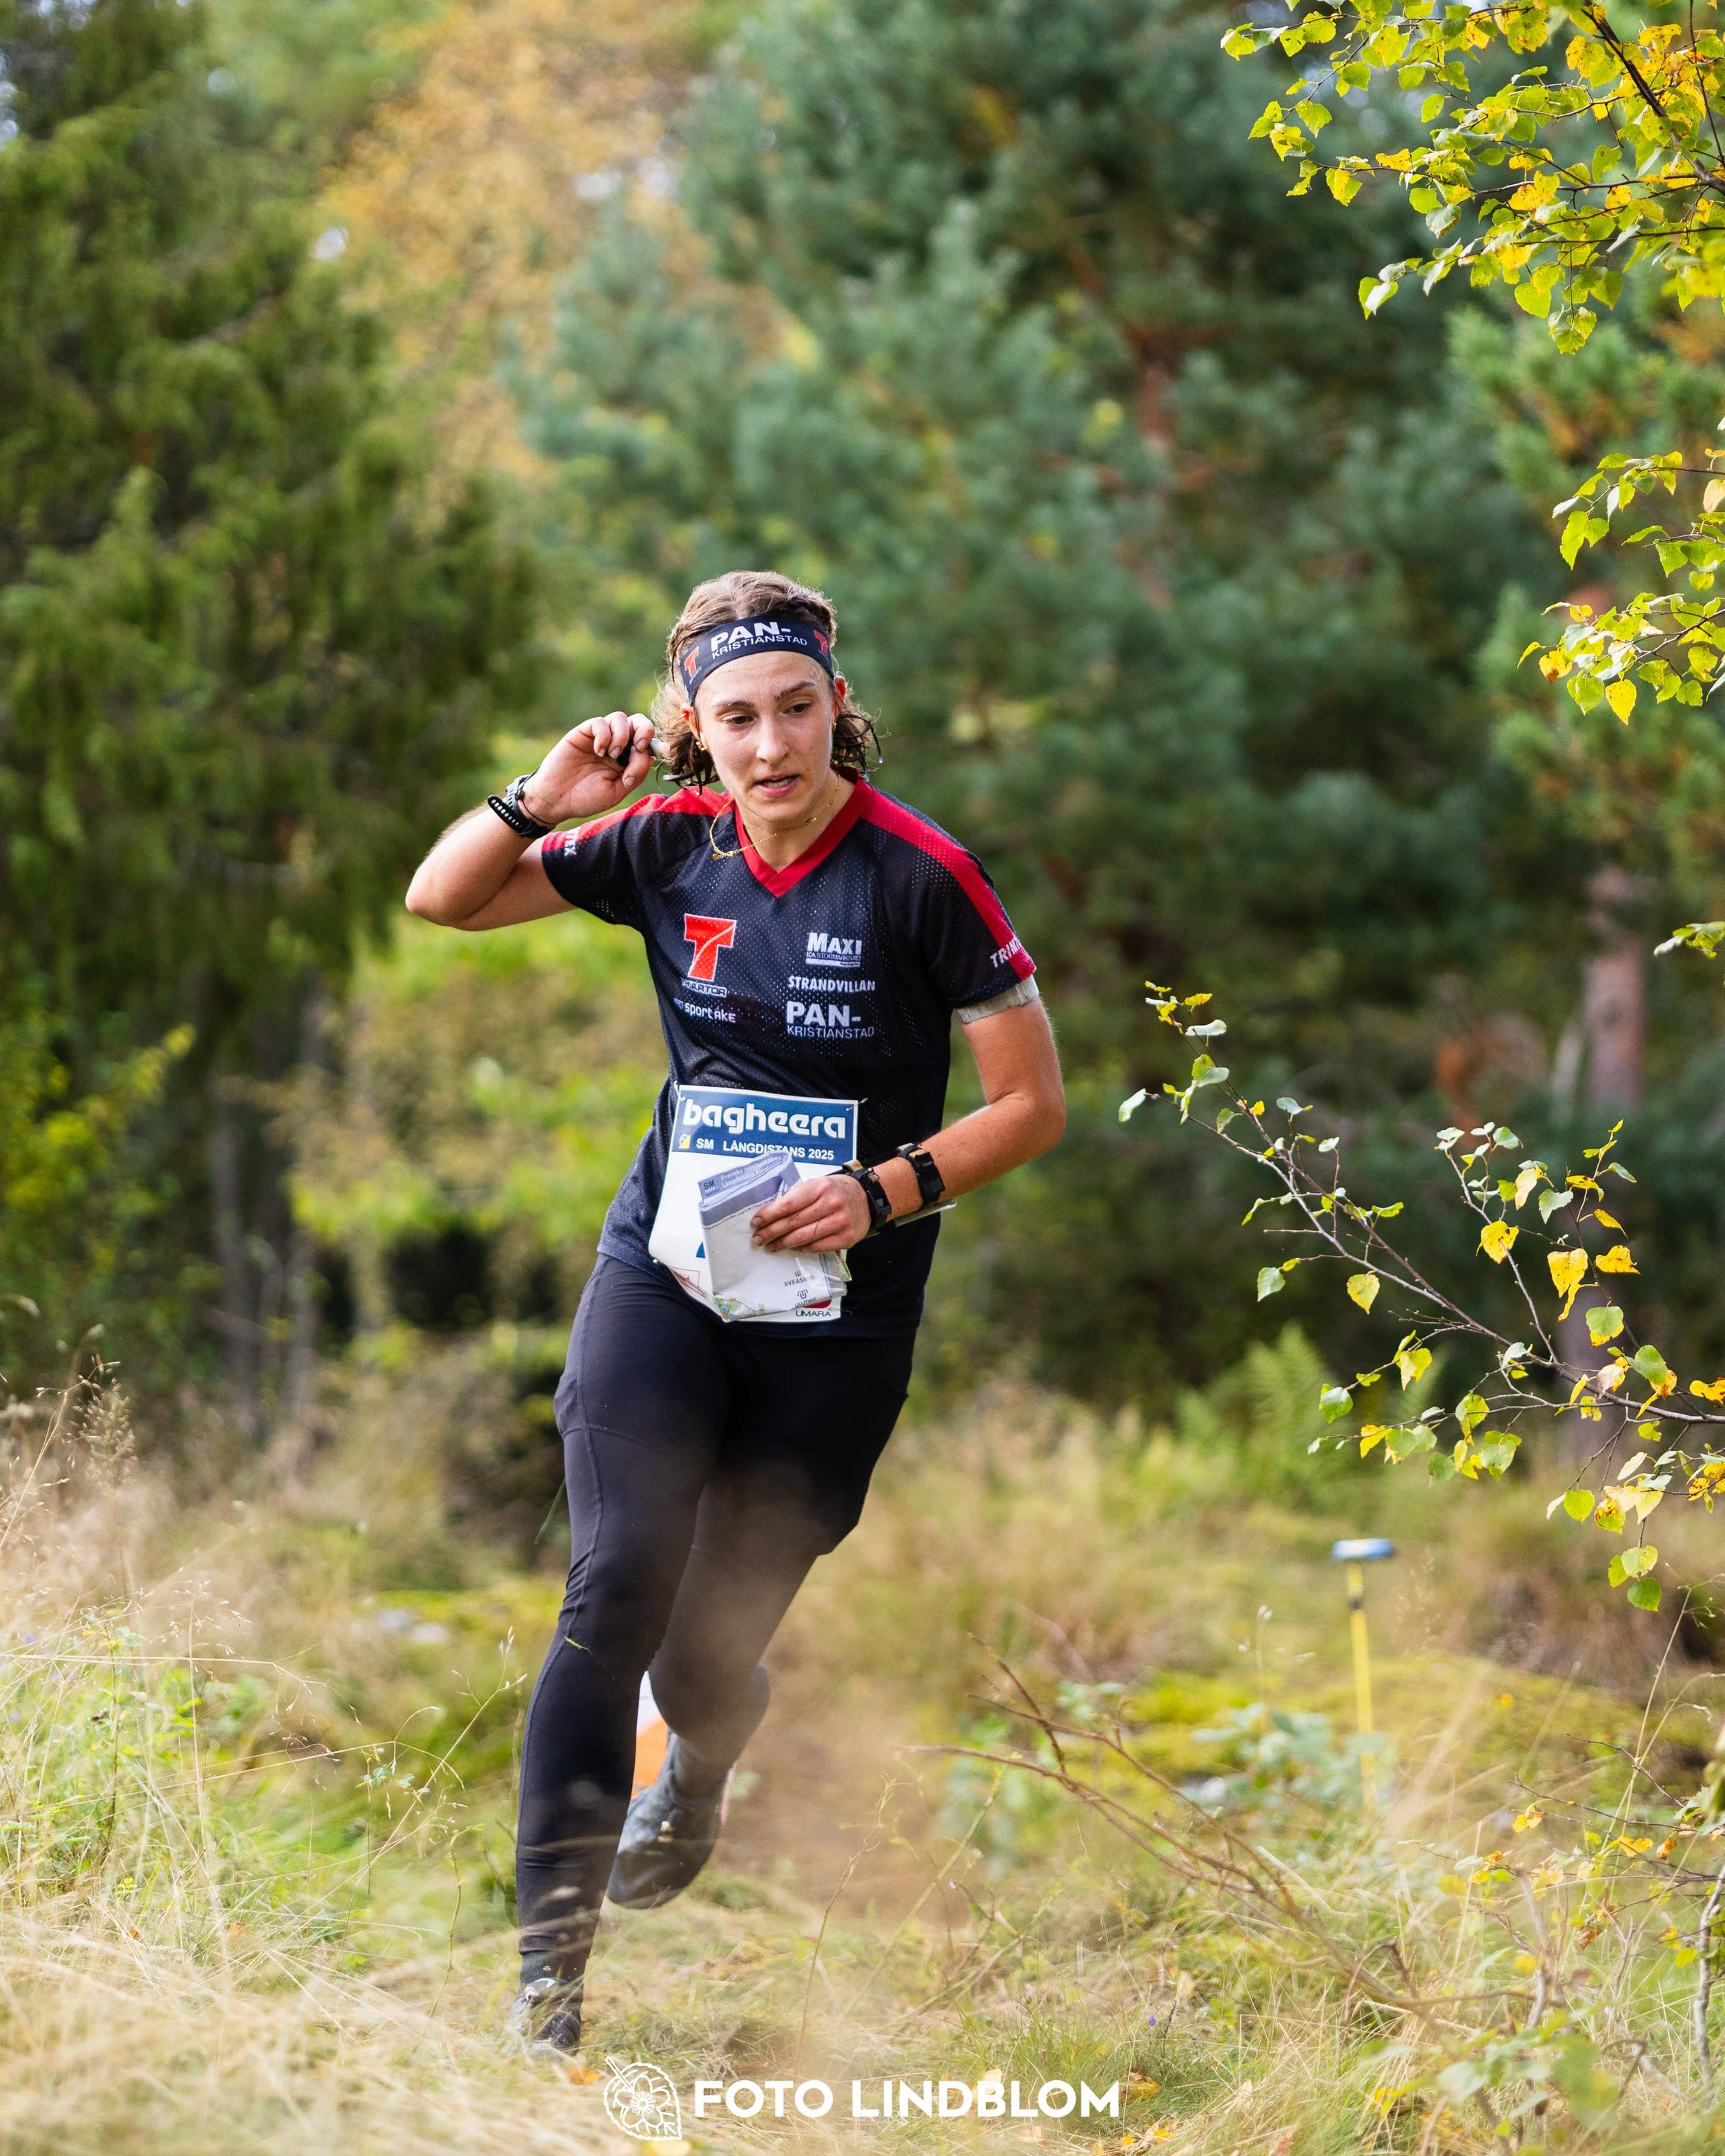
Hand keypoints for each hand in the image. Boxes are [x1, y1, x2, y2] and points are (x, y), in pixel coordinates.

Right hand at [521, 712, 654, 825]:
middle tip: (638, 747)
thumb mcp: (617, 791)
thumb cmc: (586, 798)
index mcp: (627, 759)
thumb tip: (649, 755)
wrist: (556, 800)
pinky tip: (599, 751)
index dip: (654, 743)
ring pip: (619, 718)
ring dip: (622, 735)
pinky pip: (599, 722)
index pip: (647, 741)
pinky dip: (604, 735)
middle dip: (644, 729)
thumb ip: (635, 774)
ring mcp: (599, 737)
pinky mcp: (583, 733)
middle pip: (637, 722)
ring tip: (613, 755)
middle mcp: (616, 744)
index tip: (657, 752)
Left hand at [750, 1171, 873, 1253]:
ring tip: (771, 1246)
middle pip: (793, 1222)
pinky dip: (802, 1248)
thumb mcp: (818, 1185)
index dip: (769, 1214)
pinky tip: (792, 1247)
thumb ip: (798, 1197)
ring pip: (803, 1237)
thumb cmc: (836, 1191)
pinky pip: (817, 1247)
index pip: (789, 1204)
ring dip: (783, 1243)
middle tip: (758, 1238)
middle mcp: (831, 1204)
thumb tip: (771, 1214)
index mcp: (820, 1188)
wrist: (867, 1198)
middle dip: (771, 1231)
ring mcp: (840, 1223)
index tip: (756, 1222)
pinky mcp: (846, 1238)